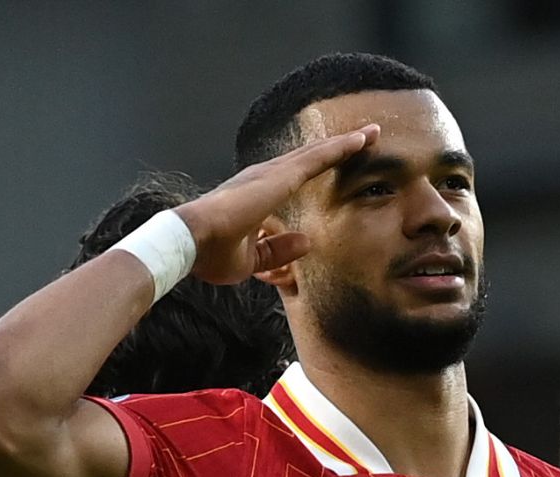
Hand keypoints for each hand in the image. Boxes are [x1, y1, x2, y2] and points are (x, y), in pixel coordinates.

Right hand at [174, 125, 378, 283]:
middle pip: (309, 157)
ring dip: (345, 142)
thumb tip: (307, 242)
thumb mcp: (253, 260)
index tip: (337, 162)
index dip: (318, 165)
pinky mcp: (278, 177)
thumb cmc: (210, 253)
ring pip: (316, 153)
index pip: (294, 176)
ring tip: (371, 133)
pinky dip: (340, 147)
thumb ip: (279, 251)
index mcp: (256, 194)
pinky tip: (360, 140)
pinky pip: (317, 158)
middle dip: (337, 147)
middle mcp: (263, 177)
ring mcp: (270, 174)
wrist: (188, 243)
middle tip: (365, 136)